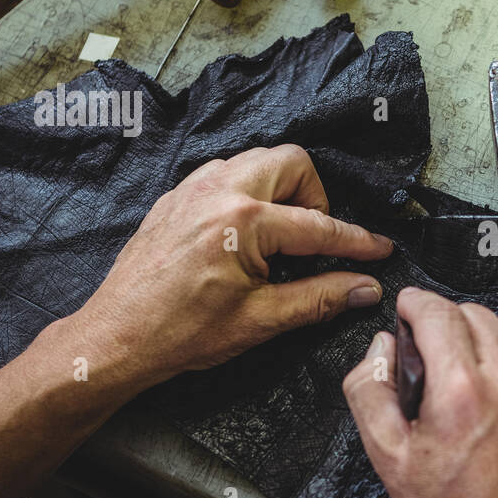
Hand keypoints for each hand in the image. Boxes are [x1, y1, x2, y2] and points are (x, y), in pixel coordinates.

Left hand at [72, 144, 392, 390]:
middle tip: (313, 240)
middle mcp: (219, 191)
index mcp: (243, 222)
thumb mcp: (261, 320)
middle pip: (292, 162)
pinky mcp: (175, 197)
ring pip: (257, 160)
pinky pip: (224, 174)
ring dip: (279, 190)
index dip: (357, 242)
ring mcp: (193, 189)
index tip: (380, 250)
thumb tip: (364, 288)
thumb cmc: (182, 333)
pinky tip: (244, 235)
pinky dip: (246, 193)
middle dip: (314, 197)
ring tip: (279, 237)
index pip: (320, 226)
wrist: (117, 337)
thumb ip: (320, 298)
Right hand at [343, 287, 497, 497]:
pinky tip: (485, 413)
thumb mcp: (384, 453)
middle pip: (473, 314)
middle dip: (443, 321)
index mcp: (462, 390)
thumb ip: (370, 386)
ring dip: (473, 350)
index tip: (405, 307)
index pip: (437, 311)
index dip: (414, 303)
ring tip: (455, 393)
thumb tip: (381, 345)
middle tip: (424, 351)